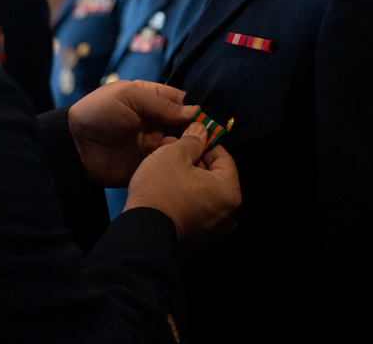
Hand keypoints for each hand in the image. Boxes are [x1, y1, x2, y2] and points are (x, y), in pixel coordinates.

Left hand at [68, 79, 195, 186]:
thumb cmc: (99, 112)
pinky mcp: (149, 164)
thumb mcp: (129, 96)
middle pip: (185, 125)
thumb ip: (160, 104)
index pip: (181, 102)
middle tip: (206, 137)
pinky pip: (169, 164)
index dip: (195, 109)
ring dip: (189, 146)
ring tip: (192, 148)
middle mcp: (156, 122)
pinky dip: (177, 163)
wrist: (75, 145)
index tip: (207, 118)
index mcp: (151, 100)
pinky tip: (181, 162)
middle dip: (197, 130)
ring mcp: (153, 144)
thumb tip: (194, 112)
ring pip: (181, 145)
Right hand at [125, 123, 240, 247]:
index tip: (186, 136)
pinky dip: (185, 198)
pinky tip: (165, 190)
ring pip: (204, 193)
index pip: (223, 157)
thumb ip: (192, 140)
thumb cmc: (162, 189)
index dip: (204, 142)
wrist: (142, 234)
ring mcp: (214, 231)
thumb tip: (202, 130)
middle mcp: (229, 214)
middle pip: (214, 177)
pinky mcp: (199, 241)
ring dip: (188, 178)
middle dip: (193, 160)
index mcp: (230, 192)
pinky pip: (196, 210)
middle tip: (170, 149)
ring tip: (164, 168)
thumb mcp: (174, 154)